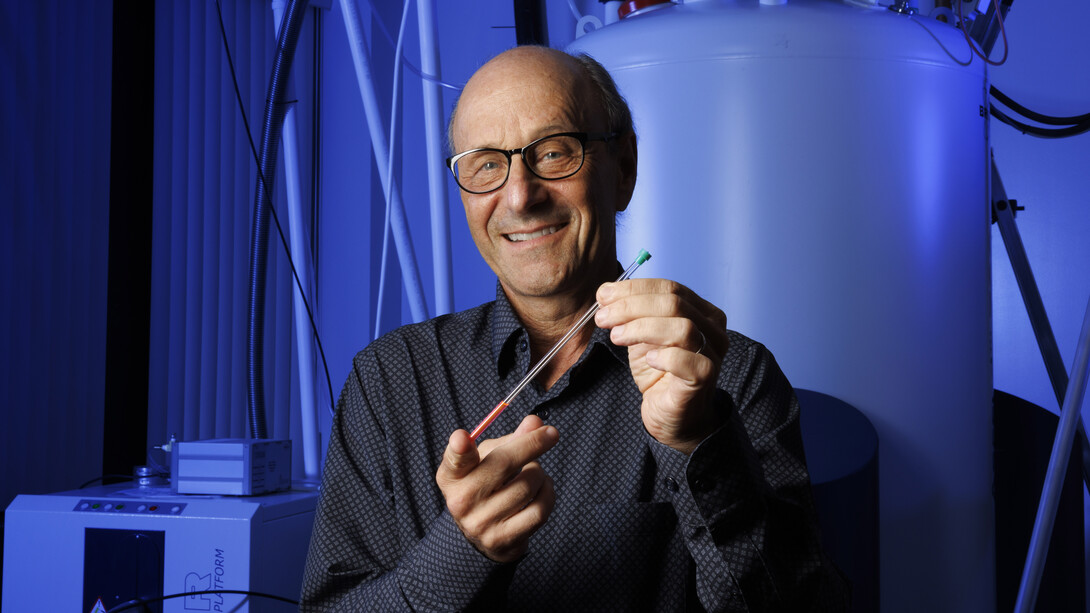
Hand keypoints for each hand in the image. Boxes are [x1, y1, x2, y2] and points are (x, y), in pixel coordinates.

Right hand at [435, 415, 558, 561]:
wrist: (484, 534)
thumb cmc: (487, 485)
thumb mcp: (490, 459)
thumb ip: (511, 439)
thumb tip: (536, 423)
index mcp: (452, 475)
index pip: (454, 460)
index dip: (458, 449)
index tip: (462, 438)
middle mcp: (461, 500)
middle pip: (503, 464)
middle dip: (533, 443)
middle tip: (552, 433)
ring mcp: (481, 523)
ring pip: (528, 485)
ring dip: (540, 472)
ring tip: (535, 472)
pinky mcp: (502, 539)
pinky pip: (539, 510)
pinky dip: (548, 493)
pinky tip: (543, 489)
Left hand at [594, 278, 728, 453]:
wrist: (671, 414)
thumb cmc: (658, 372)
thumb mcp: (642, 336)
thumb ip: (631, 313)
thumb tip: (606, 293)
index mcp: (701, 312)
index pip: (670, 288)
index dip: (634, 289)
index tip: (604, 295)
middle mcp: (713, 329)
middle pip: (674, 304)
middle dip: (631, 307)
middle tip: (603, 317)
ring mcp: (713, 353)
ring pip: (682, 328)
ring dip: (642, 328)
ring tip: (616, 337)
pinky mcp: (705, 378)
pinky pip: (687, 360)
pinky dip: (664, 356)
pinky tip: (648, 359)